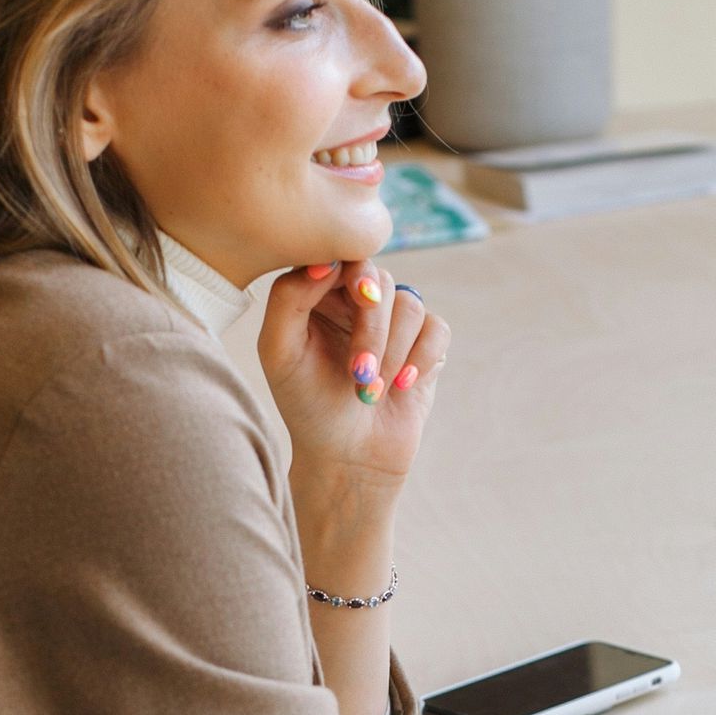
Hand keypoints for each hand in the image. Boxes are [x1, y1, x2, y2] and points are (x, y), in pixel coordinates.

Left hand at [258, 261, 449, 522]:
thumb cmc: (306, 406)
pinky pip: (437, 328)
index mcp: (317, 293)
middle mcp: (356, 300)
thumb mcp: (279, 352)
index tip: (350, 300)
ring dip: (391, 352)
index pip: (339, 256)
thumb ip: (287, 298)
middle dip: (371, 328)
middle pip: (377, 278)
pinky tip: (400, 386)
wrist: (348, 458)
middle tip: (358, 372)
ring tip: (370, 392)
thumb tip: (324, 261)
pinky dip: (421, 358)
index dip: (348, 274)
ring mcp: (393, 321)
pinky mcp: (425, 344)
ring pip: (409, 303)